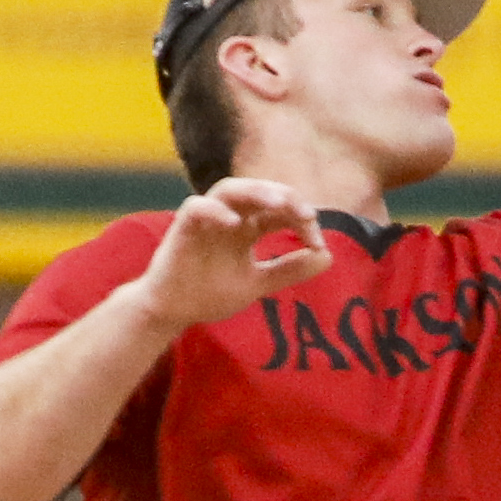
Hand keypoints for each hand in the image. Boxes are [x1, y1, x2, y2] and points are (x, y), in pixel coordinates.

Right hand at [134, 177, 329, 332]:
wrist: (172, 311)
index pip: (280, 211)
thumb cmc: (209, 292)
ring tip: (278, 203)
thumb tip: (328, 256)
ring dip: (255, 192)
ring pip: (229, 189)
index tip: (317, 244)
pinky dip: (216, 211)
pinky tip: (235, 223)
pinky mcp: (183, 228)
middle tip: (307, 213)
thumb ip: (289, 269)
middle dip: (285, 197)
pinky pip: (197, 208)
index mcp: (248, 227)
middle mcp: (229, 217)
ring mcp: (206, 219)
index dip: (302, 221)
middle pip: (259, 192)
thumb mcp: (258, 283)